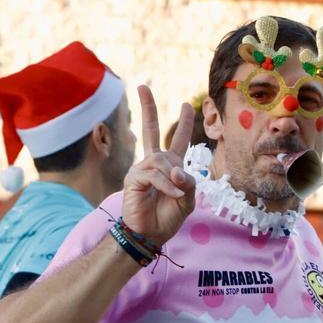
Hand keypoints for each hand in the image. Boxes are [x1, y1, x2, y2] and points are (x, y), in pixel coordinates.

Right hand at [121, 86, 197, 246]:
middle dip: (147, 108)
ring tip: (177, 194)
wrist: (151, 235)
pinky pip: (154, 174)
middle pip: (150, 129)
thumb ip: (189, 181)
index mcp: (170, 166)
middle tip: (142, 86)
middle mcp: (153, 163)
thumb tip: (177, 170)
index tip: (186, 105)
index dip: (183, 123)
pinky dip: (167, 186)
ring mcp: (141, 169)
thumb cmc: (168, 218)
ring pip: (162, 160)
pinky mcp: (133, 178)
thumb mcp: (189, 199)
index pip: (178, 140)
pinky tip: (173, 195)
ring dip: (173, 178)